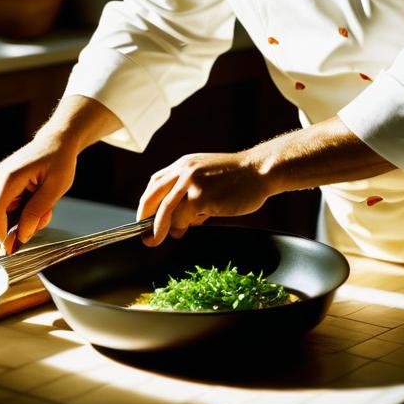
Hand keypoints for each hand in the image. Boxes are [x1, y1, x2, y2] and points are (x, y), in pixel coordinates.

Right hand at [0, 132, 76, 253]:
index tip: (13, 248)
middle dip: (22, 222)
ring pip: (4, 212)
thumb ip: (36, 213)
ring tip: (45, 205)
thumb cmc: (59, 160)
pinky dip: (22, 207)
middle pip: (0, 215)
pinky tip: (37, 199)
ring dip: (25, 215)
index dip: (2, 234)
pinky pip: (6, 204)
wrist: (57, 141)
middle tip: (46, 216)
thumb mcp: (55, 189)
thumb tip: (22, 235)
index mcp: (9, 177)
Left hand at [136, 150, 271, 245]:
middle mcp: (184, 170)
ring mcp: (192, 183)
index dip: (147, 202)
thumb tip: (177, 223)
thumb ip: (190, 193)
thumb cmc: (238, 177)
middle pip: (153, 196)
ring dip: (160, 228)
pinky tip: (191, 227)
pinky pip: (184, 218)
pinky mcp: (202, 197)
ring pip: (165, 210)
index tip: (144, 218)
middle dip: (145, 218)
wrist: (259, 171)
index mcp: (184, 164)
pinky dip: (183, 226)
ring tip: (159, 239)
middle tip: (145, 236)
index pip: (155, 183)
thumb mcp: (207, 176)